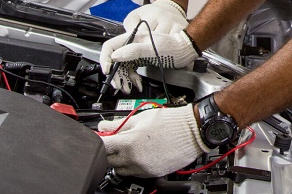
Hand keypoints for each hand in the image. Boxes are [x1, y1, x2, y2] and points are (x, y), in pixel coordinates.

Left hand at [99, 104, 213, 177]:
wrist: (192, 132)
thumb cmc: (170, 122)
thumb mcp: (141, 117)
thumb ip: (119, 123)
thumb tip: (104, 125)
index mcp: (130, 142)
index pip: (102, 146)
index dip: (98, 141)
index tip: (98, 137)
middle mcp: (134, 159)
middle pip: (108, 160)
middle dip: (108, 150)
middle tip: (115, 140)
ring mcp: (142, 169)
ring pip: (119, 169)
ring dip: (119, 159)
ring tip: (129, 147)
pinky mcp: (151, 174)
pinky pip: (133, 173)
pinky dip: (131, 165)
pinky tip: (139, 153)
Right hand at [100, 0, 193, 90]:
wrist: (185, 50)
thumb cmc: (172, 47)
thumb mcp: (152, 48)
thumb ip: (133, 50)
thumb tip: (115, 56)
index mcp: (133, 39)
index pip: (110, 46)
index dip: (105, 59)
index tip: (107, 71)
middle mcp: (132, 45)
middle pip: (115, 59)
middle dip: (115, 74)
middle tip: (119, 85)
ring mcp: (136, 53)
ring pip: (122, 67)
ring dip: (123, 79)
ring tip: (127, 88)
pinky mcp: (141, 60)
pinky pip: (131, 70)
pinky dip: (132, 79)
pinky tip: (137, 84)